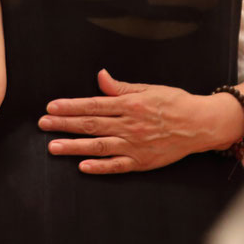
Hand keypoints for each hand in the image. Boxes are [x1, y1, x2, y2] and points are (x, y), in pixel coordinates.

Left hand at [39, 70, 238, 174]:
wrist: (200, 124)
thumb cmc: (175, 102)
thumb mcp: (148, 89)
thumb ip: (121, 87)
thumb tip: (100, 76)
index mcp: (129, 104)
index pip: (93, 104)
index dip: (70, 106)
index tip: (51, 107)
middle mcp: (129, 125)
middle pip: (90, 125)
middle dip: (64, 125)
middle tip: (43, 125)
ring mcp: (134, 145)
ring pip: (98, 146)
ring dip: (74, 147)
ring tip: (53, 147)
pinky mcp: (142, 162)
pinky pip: (117, 166)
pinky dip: (99, 167)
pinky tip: (82, 167)